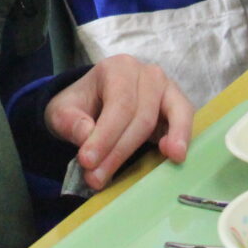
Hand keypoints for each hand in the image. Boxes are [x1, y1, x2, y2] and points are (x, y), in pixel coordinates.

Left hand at [44, 55, 193, 191]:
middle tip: (97, 178)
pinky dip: (184, 134)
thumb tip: (86, 136)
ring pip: (173, 111)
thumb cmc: (80, 107)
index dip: (105, 136)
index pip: (117, 104)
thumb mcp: (62, 111)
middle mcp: (147, 74)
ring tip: (173, 158)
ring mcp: (167, 88)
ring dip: (172, 137)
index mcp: (118, 68)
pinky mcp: (177, 107)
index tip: (87, 162)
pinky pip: (185, 118)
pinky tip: (176, 153)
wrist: (94, 104)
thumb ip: (70, 122)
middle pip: (141, 115)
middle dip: (120, 150)